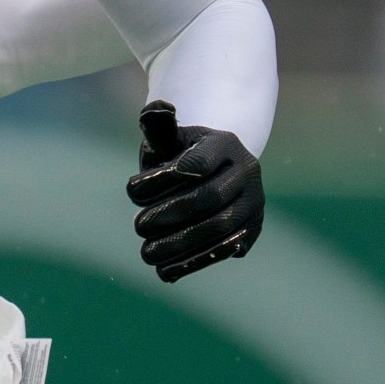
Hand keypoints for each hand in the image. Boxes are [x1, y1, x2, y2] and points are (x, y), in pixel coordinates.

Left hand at [126, 101, 263, 281]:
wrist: (214, 173)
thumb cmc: (181, 155)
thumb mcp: (170, 140)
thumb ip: (158, 128)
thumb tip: (154, 111)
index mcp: (225, 143)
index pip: (195, 163)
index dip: (161, 180)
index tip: (131, 190)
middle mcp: (247, 171)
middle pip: (208, 198)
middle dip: (168, 215)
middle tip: (138, 226)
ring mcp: (253, 202)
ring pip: (219, 229)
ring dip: (179, 245)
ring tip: (146, 254)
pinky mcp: (251, 230)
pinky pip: (224, 251)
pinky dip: (193, 262)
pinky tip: (165, 271)